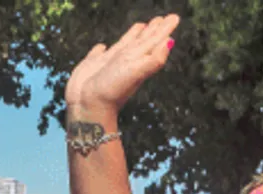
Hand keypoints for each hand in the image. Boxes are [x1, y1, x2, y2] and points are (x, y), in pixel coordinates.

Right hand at [64, 15, 180, 115]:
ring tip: (143, 25)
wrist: (89, 106)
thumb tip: (171, 41)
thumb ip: (154, 58)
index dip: (163, 30)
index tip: (173, 18)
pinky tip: (103, 46)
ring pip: (124, 46)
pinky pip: (99, 54)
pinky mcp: (92, 65)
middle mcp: (126, 61)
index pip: (154, 41)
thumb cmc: (112, 90)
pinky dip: (101, 48)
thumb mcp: (136, 72)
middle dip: (153, 30)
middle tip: (162, 18)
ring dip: (134, 35)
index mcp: (138, 60)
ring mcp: (109, 63)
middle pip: (143, 41)